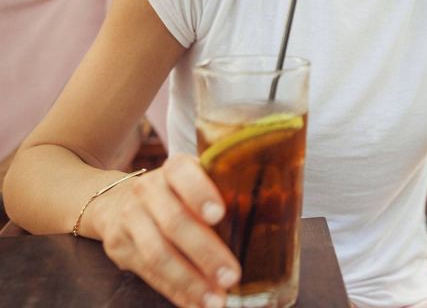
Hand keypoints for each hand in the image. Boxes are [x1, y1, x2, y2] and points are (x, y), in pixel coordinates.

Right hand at [95, 153, 240, 307]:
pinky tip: (196, 303)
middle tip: (231, 274)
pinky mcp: (120, 249)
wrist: (114, 201)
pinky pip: (149, 275)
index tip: (220, 214)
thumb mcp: (192, 178)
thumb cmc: (173, 191)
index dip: (199, 192)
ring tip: (217, 299)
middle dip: (205, 251)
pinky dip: (176, 292)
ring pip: (158, 254)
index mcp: (172, 169)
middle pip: (174, 222)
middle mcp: (148, 191)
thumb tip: (276, 205)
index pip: (182, 172)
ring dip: (190, 281)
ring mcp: (130, 220)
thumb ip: (222, 188)